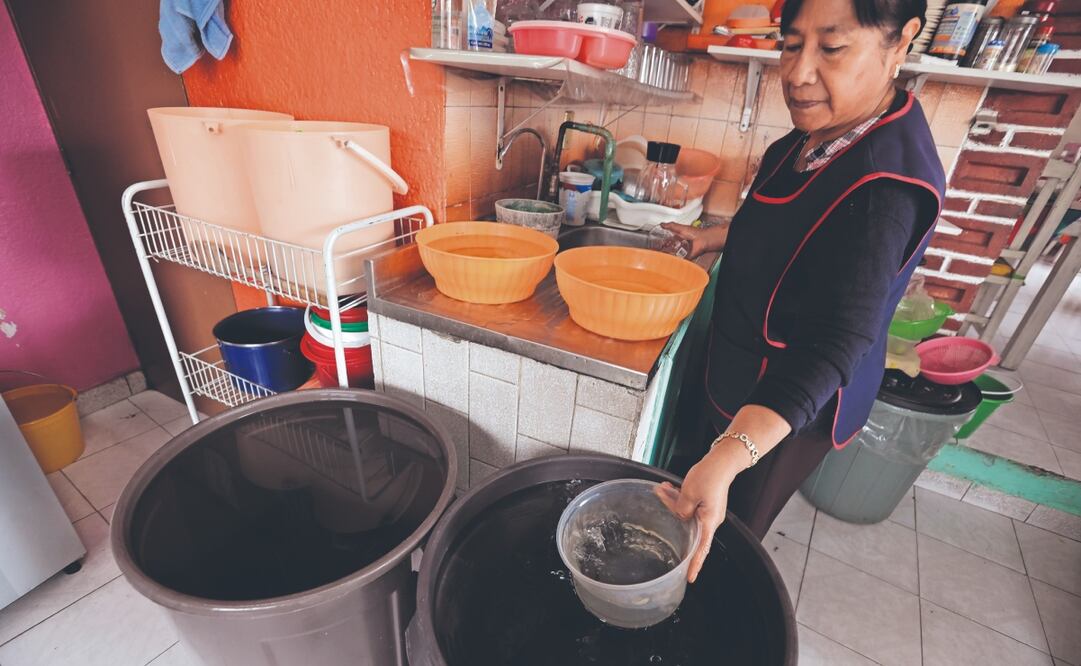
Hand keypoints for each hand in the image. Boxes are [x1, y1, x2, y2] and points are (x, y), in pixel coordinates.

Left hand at [654, 443, 748, 582]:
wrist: (722, 461)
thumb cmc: (709, 476)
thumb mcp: (689, 494)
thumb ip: (681, 510)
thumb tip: (680, 517)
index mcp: (709, 521)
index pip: (701, 549)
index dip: (695, 564)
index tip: (690, 578)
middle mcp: (711, 519)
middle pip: (688, 525)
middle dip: (673, 513)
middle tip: (661, 494)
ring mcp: (709, 510)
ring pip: (687, 512)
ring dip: (674, 501)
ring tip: (663, 488)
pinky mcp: (706, 502)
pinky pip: (690, 504)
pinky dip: (680, 498)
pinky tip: (670, 488)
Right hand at [659, 222, 720, 259]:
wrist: (703, 240)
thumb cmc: (695, 233)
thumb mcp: (680, 228)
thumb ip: (671, 226)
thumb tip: (662, 224)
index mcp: (679, 237)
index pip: (669, 240)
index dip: (663, 241)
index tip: (657, 243)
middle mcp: (681, 244)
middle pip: (670, 248)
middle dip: (664, 250)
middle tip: (658, 251)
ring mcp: (683, 251)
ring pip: (674, 255)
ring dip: (669, 256)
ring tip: (662, 257)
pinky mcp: (686, 257)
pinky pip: (679, 261)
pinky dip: (675, 262)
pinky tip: (670, 262)